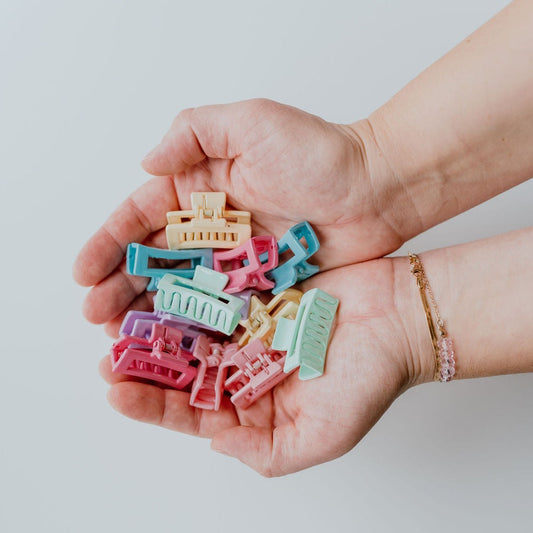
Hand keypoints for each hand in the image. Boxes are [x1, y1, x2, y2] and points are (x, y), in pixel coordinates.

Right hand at [73, 99, 402, 333]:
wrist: (375, 189)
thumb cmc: (318, 153)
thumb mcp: (251, 122)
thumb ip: (193, 133)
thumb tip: (145, 162)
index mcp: (202, 185)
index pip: (142, 216)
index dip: (109, 244)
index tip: (83, 273)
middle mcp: (213, 223)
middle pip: (155, 258)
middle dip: (120, 285)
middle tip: (95, 317)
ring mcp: (236, 257)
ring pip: (181, 287)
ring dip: (149, 310)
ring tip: (120, 336)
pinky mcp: (261, 283)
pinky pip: (220, 305)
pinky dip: (194, 323)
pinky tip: (171, 341)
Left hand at [98, 258, 420, 475]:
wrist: (400, 318)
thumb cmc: (370, 378)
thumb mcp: (324, 434)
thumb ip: (268, 452)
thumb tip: (217, 445)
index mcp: (257, 408)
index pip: (195, 414)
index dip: (155, 407)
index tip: (117, 394)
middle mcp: (248, 370)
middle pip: (186, 373)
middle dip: (145, 368)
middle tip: (107, 357)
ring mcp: (252, 329)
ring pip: (194, 331)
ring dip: (160, 329)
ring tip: (121, 324)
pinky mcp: (259, 294)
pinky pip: (216, 294)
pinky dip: (190, 294)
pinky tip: (162, 289)